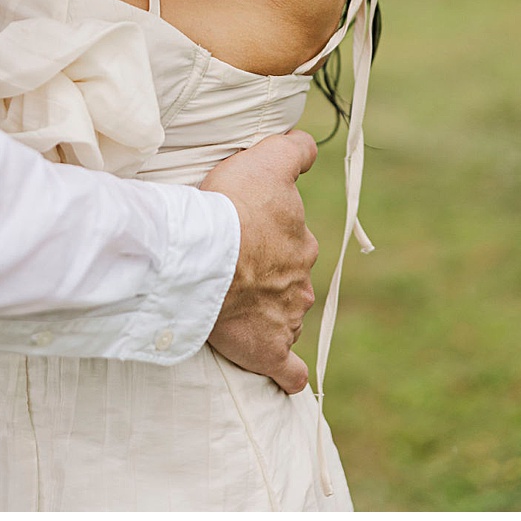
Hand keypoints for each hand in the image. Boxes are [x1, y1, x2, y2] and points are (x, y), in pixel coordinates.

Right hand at [201, 129, 320, 394]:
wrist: (210, 257)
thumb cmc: (231, 207)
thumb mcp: (264, 162)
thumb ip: (291, 151)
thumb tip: (309, 143)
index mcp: (298, 242)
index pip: (294, 239)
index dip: (277, 236)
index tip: (257, 235)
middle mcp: (299, 280)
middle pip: (289, 278)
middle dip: (271, 276)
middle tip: (234, 269)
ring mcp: (287, 317)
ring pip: (285, 315)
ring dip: (268, 313)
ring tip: (234, 309)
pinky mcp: (269, 350)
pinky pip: (286, 368)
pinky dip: (286, 371)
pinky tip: (284, 377)